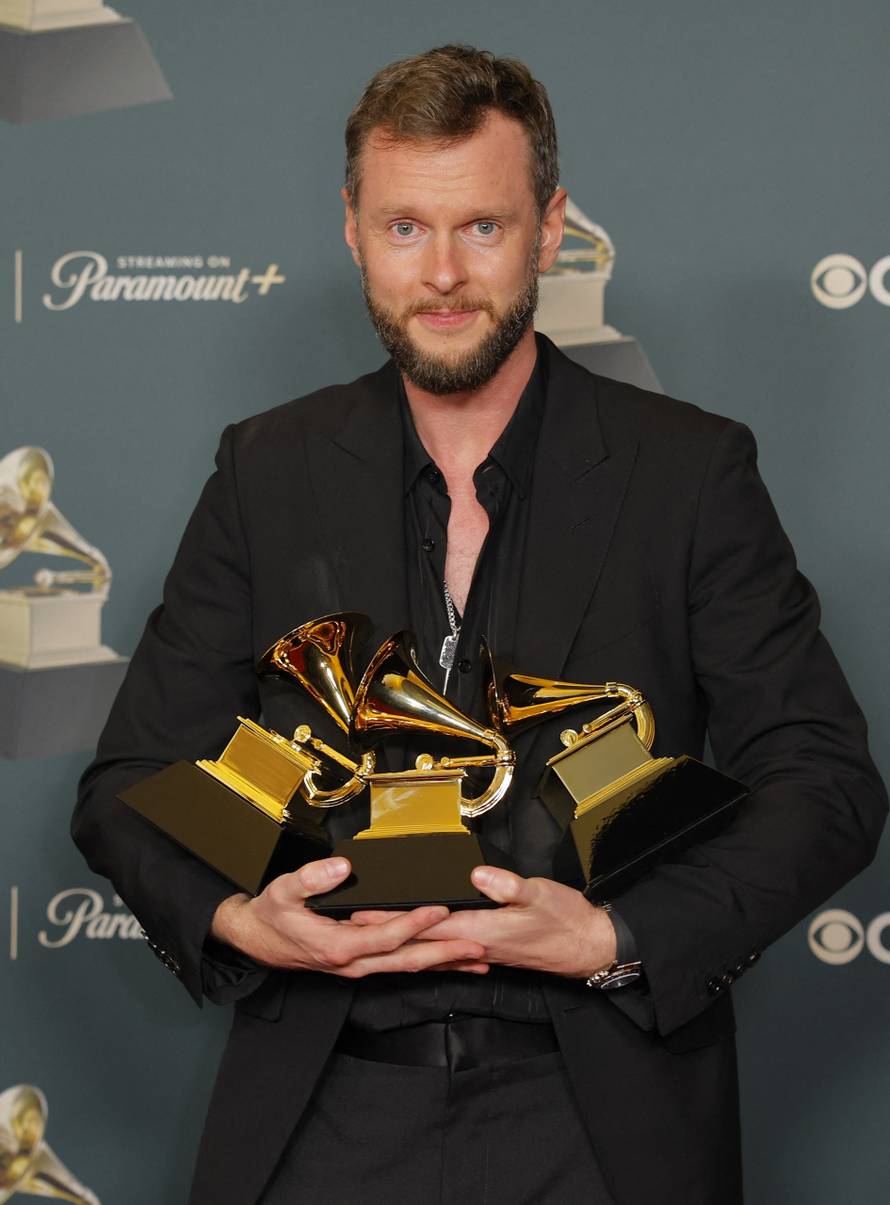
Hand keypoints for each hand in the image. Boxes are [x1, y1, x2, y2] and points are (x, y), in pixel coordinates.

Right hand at [210, 857, 487, 977]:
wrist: (255, 939)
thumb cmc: (271, 915)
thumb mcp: (284, 891)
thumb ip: (313, 879)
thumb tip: (343, 867)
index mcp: (338, 946)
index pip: (385, 936)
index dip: (414, 924)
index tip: (440, 911)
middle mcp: (353, 962)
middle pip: (407, 960)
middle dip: (446, 954)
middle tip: (479, 947)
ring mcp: (358, 967)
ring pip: (408, 967)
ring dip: (444, 963)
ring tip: (477, 958)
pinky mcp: (361, 963)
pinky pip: (400, 965)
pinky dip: (428, 963)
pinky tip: (449, 959)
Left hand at [352, 866, 615, 978]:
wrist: (590, 947)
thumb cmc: (567, 921)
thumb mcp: (541, 895)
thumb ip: (508, 886)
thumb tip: (478, 875)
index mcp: (482, 930)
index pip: (426, 924)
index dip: (393, 918)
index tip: (362, 911)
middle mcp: (479, 943)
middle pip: (423, 938)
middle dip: (387, 930)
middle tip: (353, 920)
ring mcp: (486, 947)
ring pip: (436, 945)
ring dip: (407, 938)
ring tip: (378, 930)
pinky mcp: (495, 946)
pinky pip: (454, 947)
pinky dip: (434, 943)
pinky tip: (428, 941)